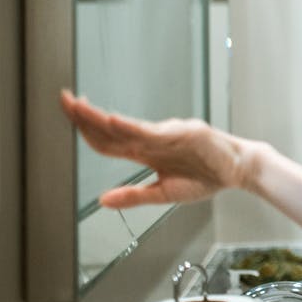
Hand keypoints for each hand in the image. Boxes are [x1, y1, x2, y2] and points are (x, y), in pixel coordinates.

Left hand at [59, 89, 258, 207]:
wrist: (238, 170)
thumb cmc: (206, 177)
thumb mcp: (165, 193)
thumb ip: (134, 196)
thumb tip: (102, 201)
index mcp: (146, 152)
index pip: (106, 141)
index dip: (84, 130)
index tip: (68, 115)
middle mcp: (152, 139)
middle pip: (110, 129)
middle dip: (84, 116)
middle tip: (64, 100)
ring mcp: (167, 134)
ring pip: (127, 127)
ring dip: (100, 118)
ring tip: (80, 108)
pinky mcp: (184, 132)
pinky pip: (152, 132)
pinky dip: (132, 127)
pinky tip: (114, 122)